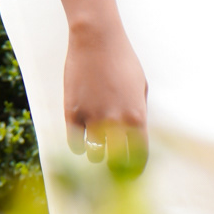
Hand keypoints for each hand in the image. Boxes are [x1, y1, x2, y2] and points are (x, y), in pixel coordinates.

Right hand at [65, 22, 148, 174]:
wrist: (96, 38)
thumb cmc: (123, 59)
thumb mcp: (141, 86)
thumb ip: (139, 114)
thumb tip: (134, 139)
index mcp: (137, 117)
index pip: (138, 158)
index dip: (135, 171)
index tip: (131, 175)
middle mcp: (116, 122)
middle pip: (116, 163)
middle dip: (115, 167)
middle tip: (112, 165)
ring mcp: (93, 118)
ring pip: (94, 155)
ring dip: (96, 152)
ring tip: (96, 142)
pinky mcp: (72, 113)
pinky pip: (75, 144)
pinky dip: (78, 145)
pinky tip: (82, 136)